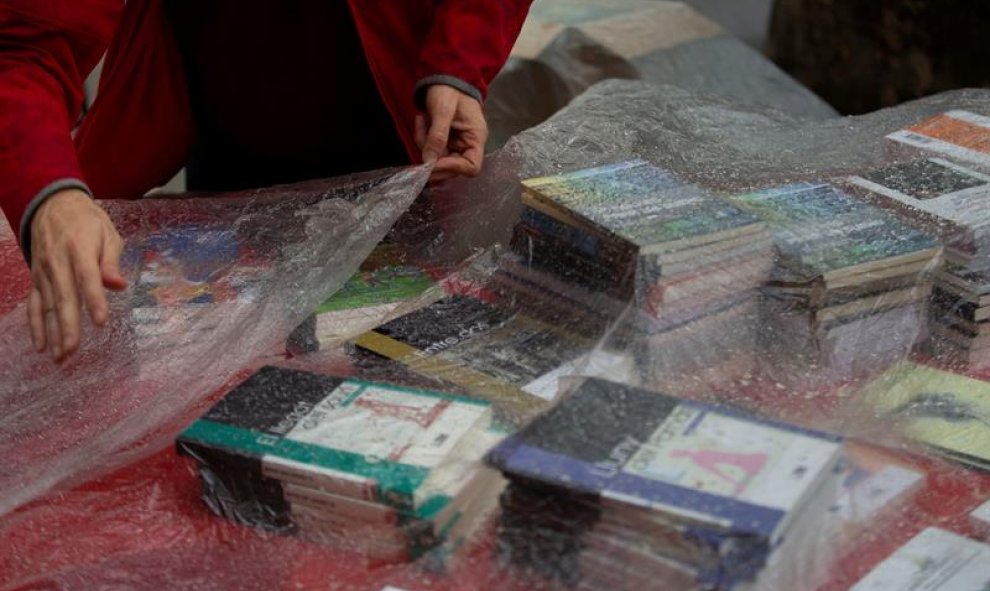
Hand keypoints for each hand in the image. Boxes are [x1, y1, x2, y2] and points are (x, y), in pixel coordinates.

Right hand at [28, 189, 126, 360]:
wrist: (51, 205)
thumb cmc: (87, 222)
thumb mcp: (107, 233)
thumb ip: (111, 261)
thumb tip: (118, 284)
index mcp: (80, 248)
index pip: (87, 277)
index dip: (94, 300)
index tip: (101, 322)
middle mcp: (58, 262)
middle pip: (64, 297)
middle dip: (68, 326)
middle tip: (72, 351)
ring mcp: (44, 272)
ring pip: (48, 306)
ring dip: (52, 333)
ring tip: (60, 357)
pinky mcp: (37, 278)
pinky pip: (35, 304)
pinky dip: (35, 325)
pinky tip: (40, 346)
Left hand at [415, 84, 487, 181]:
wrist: (445, 76)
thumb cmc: (450, 89)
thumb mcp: (443, 110)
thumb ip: (437, 136)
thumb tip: (429, 161)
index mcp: (476, 138)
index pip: (471, 167)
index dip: (453, 169)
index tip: (433, 163)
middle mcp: (467, 146)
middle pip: (452, 168)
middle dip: (433, 157)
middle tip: (422, 137)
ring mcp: (455, 145)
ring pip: (437, 160)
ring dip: (424, 144)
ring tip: (422, 121)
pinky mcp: (443, 143)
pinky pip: (430, 150)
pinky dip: (422, 139)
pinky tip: (422, 121)